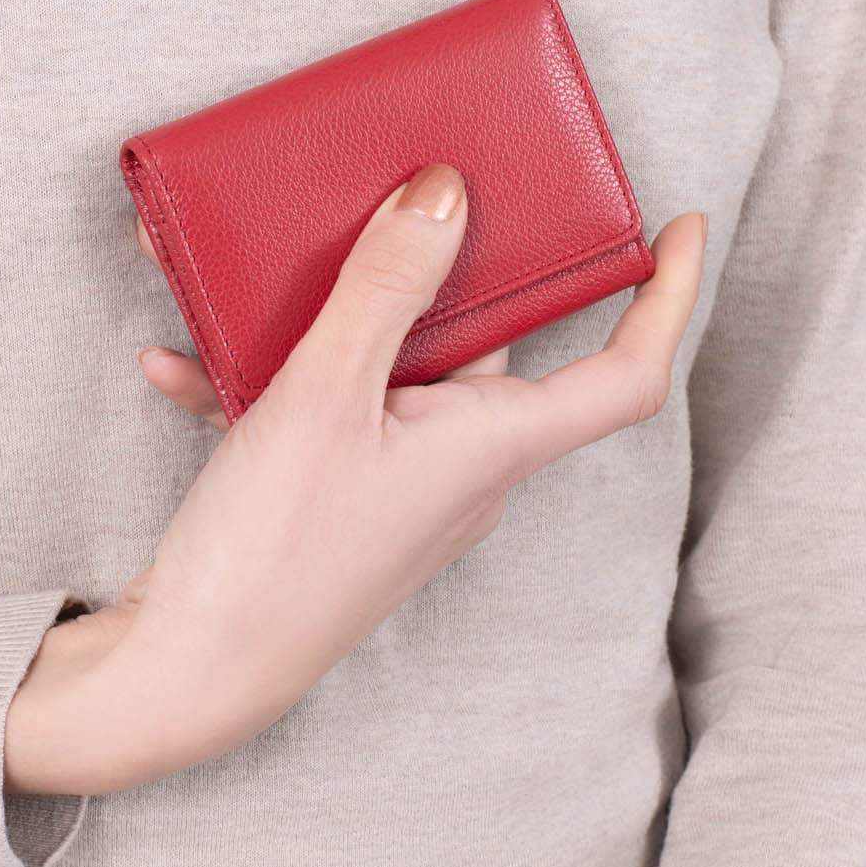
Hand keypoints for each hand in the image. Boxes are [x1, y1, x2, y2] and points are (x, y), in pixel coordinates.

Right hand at [5, 165, 705, 796]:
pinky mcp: (341, 501)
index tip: (682, 227)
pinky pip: (323, 413)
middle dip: (445, 264)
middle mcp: (465, 468)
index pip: (625, 374)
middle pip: (491, 343)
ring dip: (324, 315)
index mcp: (493, 446)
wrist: (183, 678)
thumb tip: (449, 193)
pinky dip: (263, 379)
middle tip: (417, 188)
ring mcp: (403, 487)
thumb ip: (388, 288)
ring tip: (256, 264)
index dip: (667, 299)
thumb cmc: (271, 553)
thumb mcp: (325, 395)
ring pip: (391, 367)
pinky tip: (183, 359)